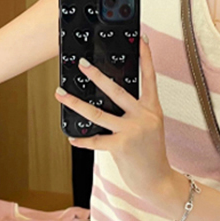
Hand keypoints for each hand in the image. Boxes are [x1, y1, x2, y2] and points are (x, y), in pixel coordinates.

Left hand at [55, 35, 173, 202]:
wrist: (158, 181)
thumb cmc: (151, 154)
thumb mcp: (150, 127)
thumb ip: (135, 113)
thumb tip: (109, 102)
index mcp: (152, 109)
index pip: (149, 78)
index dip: (146, 58)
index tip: (141, 39)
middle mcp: (143, 117)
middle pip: (116, 90)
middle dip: (97, 75)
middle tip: (82, 64)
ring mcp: (132, 131)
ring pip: (98, 113)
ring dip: (76, 103)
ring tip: (61, 94)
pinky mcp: (121, 146)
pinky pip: (95, 140)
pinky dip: (82, 140)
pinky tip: (72, 138)